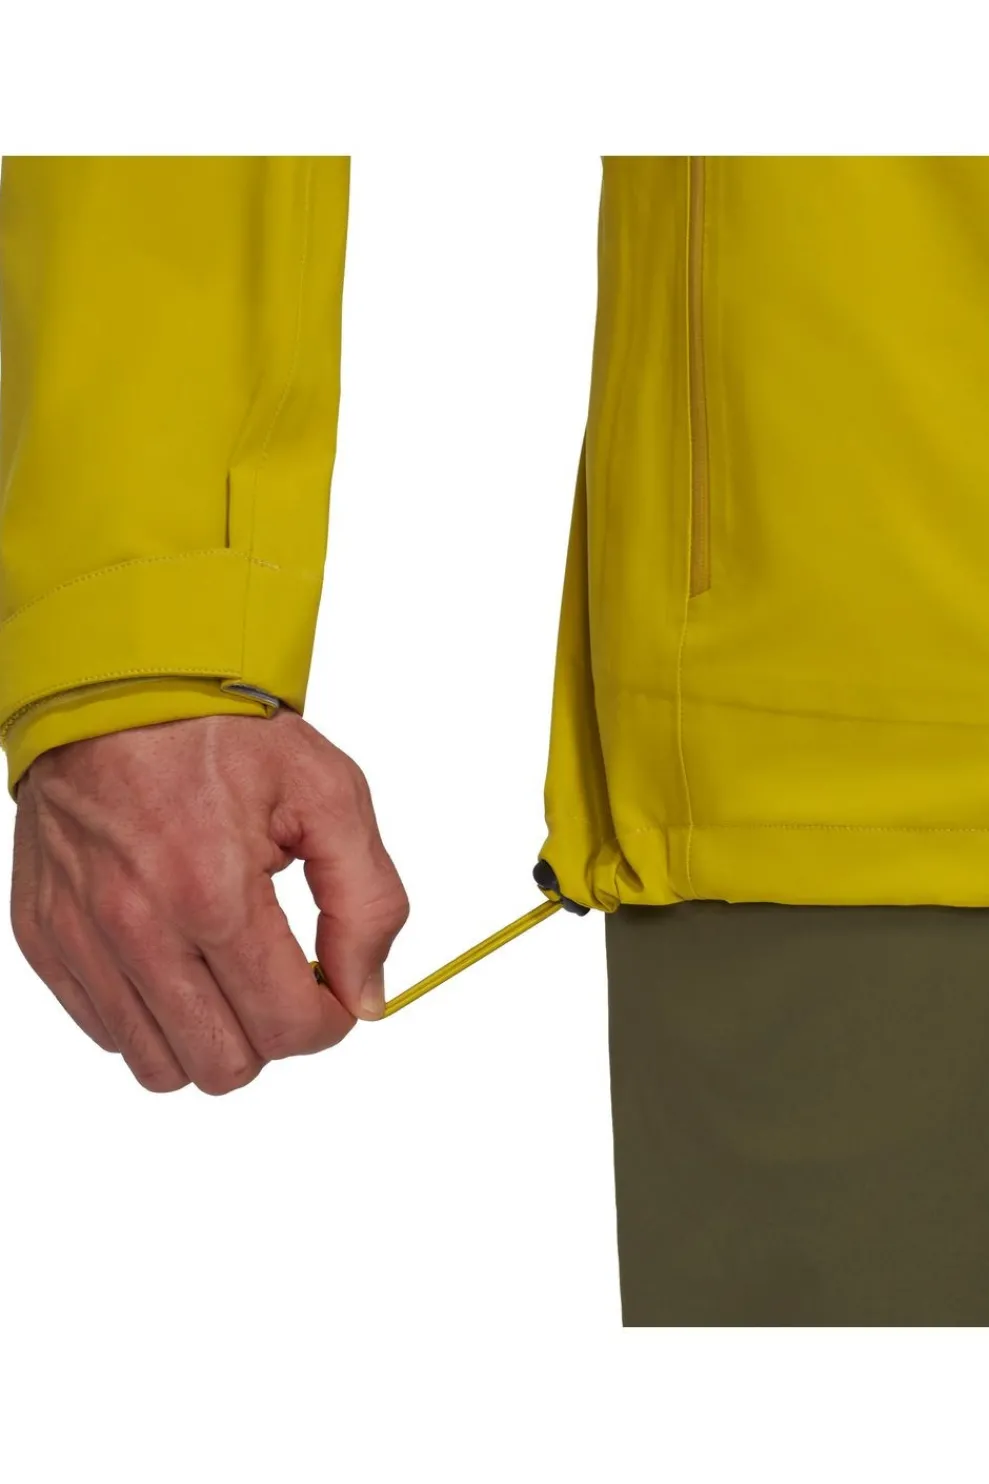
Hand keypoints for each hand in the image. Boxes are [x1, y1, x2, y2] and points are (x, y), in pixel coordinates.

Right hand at [10, 710, 408, 1093]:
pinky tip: (173, 956)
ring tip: (225, 972)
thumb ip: (367, 902)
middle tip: (278, 979)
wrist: (117, 688)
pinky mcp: (44, 938)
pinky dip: (148, 1015)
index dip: (328, 1021)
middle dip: (270, 1036)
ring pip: (158, 1066)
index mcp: (213, 890)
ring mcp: (81, 937)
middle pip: (224, 1066)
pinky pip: (104, 1032)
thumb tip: (367, 996)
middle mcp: (136, 926)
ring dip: (208, 1036)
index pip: (286, 1029)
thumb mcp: (329, 794)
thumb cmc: (222, 736)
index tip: (330, 989)